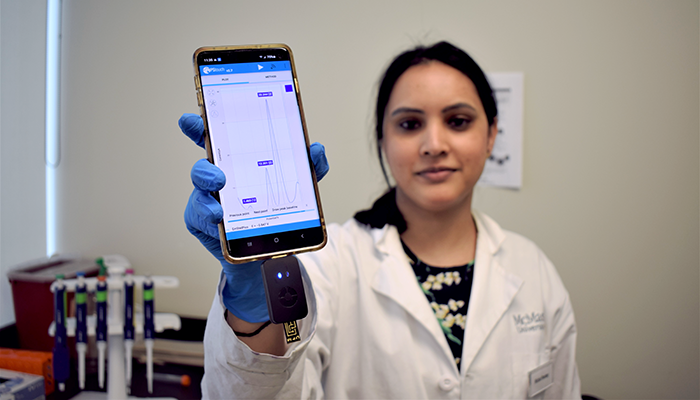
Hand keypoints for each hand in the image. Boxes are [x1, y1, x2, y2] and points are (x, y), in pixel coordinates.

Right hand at [179, 113, 328, 322]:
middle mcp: (217, 177)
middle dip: (205, 169)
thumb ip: (310, 168)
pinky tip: (218, 221)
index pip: (216, 138)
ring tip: (219, 210)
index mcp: (235, 161)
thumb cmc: (275, 208)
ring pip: (199, 193)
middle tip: (218, 176)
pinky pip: (199, 218)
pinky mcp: (201, 221)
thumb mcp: (301, 187)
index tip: (191, 120)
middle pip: (203, 166)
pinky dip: (209, 219)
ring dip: (207, 200)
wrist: (269, 248)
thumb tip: (316, 150)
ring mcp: (207, 199)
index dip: (201, 127)